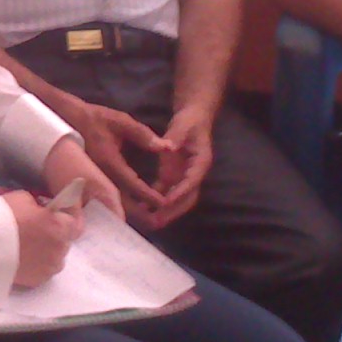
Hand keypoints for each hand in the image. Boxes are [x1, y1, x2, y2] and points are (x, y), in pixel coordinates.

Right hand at [3, 189, 82, 288]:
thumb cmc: (3, 216)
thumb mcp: (23, 198)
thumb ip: (39, 206)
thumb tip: (42, 210)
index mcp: (60, 227)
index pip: (76, 223)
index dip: (69, 217)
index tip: (60, 214)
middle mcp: (60, 249)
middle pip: (65, 241)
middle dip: (55, 234)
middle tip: (38, 228)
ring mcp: (49, 268)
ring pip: (54, 258)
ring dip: (47, 251)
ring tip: (29, 246)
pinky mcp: (37, 281)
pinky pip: (43, 270)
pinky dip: (37, 264)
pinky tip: (23, 258)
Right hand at [51, 94, 169, 215]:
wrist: (66, 119)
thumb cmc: (95, 119)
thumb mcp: (121, 121)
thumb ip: (144, 135)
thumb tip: (166, 146)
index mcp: (110, 161)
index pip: (132, 183)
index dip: (148, 195)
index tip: (164, 203)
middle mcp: (100, 175)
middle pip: (121, 203)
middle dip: (140, 215)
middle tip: (158, 223)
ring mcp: (92, 180)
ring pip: (112, 205)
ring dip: (130, 214)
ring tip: (148, 221)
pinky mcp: (87, 182)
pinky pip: (104, 200)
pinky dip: (118, 208)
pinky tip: (130, 212)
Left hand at [134, 106, 213, 229]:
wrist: (192, 119)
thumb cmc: (190, 121)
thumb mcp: (183, 125)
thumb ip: (176, 136)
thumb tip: (169, 146)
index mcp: (200, 162)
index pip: (191, 181)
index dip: (180, 192)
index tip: (167, 202)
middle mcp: (193, 174)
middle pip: (187, 197)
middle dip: (173, 211)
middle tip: (157, 221)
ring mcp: (182, 176)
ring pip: (175, 199)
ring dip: (163, 211)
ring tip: (148, 222)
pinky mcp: (172, 175)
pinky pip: (164, 191)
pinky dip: (154, 200)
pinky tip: (141, 208)